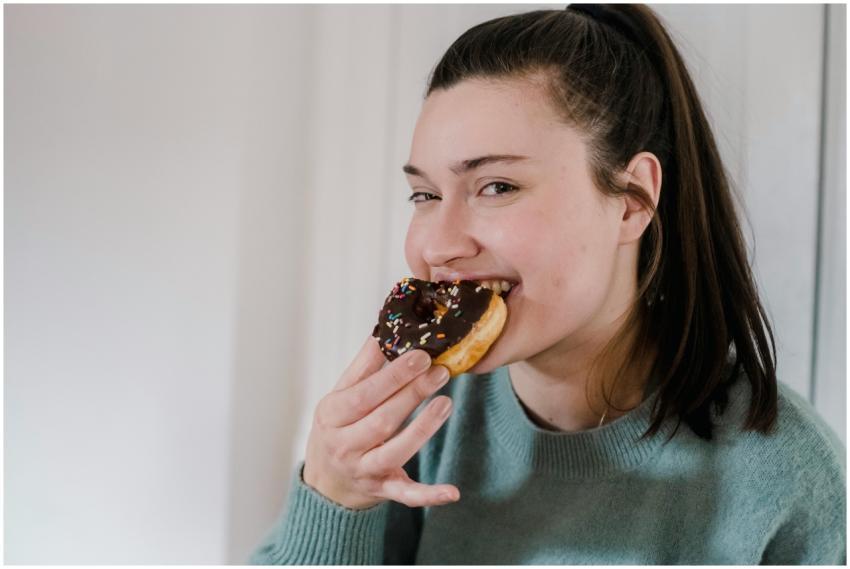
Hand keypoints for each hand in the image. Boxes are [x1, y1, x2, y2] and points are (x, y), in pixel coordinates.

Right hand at [302, 336, 457, 509]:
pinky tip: (453, 491)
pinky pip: (406, 495)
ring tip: (447, 403)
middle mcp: (343, 446)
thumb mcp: (340, 394)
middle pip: (382, 420)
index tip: (420, 355)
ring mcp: (363, 471)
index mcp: (331, 416)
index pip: (363, 394)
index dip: (394, 376)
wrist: (325, 482)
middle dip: (413, 394)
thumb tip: (385, 329)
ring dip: (424, 429)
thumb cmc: (338, 427)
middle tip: (441, 371)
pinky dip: (429, 494)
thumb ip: (364, 365)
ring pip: (396, 452)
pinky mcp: (382, 490)